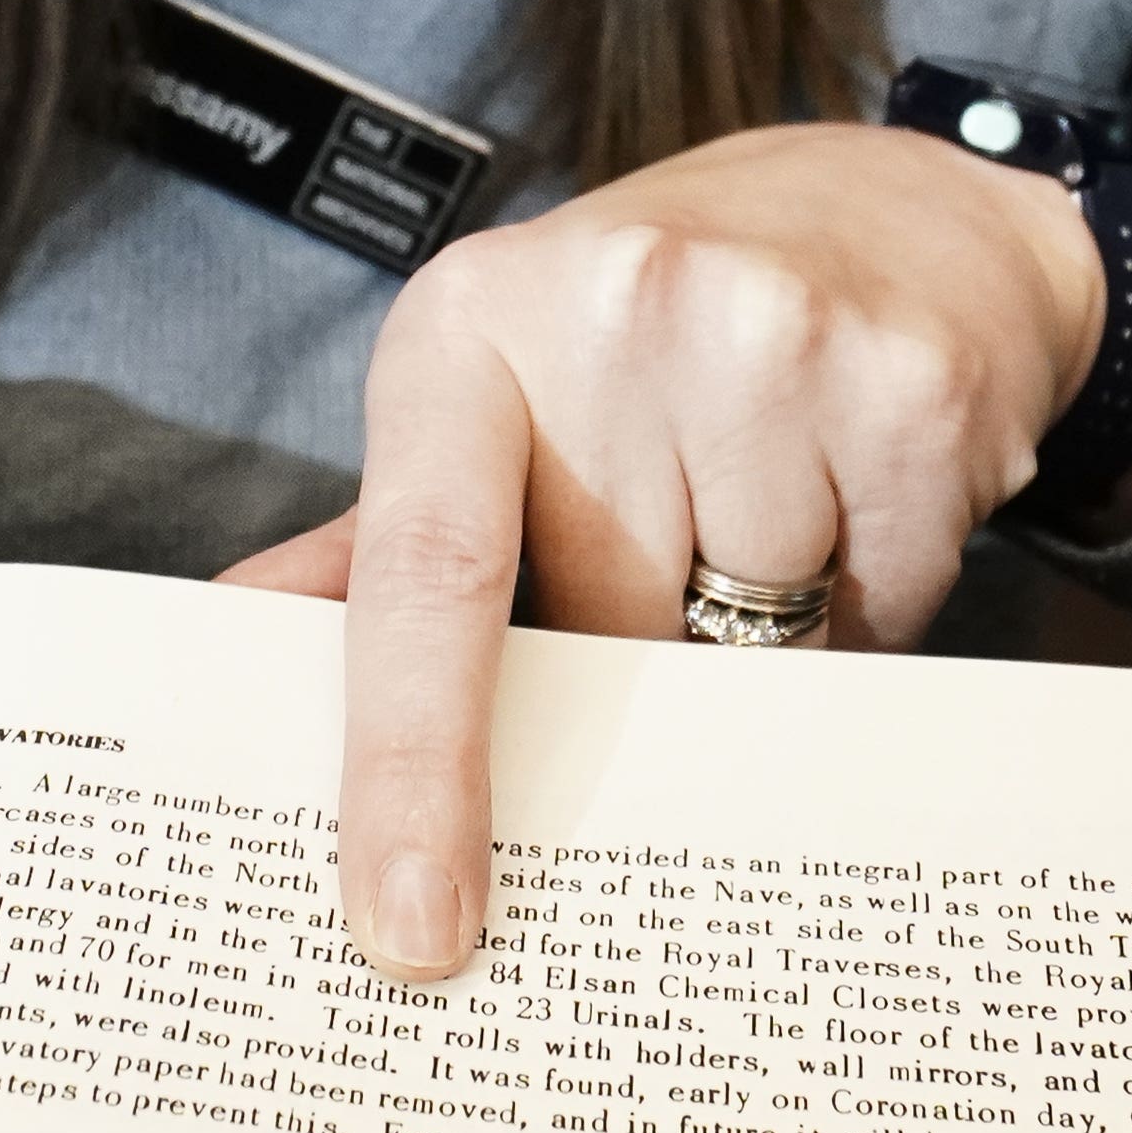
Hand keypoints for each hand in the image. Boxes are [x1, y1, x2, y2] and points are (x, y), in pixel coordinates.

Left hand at [222, 124, 1131, 985]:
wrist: (893, 202)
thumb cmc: (657, 331)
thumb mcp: (496, 388)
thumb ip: (373, 546)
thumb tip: (222, 656)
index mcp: (469, 327)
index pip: (421, 575)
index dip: (407, 762)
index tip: (407, 930)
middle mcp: (612, 307)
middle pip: (618, 635)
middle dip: (647, 656)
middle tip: (679, 550)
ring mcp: (771, 330)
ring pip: (760, 634)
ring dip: (773, 626)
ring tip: (783, 499)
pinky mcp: (909, 379)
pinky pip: (885, 604)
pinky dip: (877, 594)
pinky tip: (865, 492)